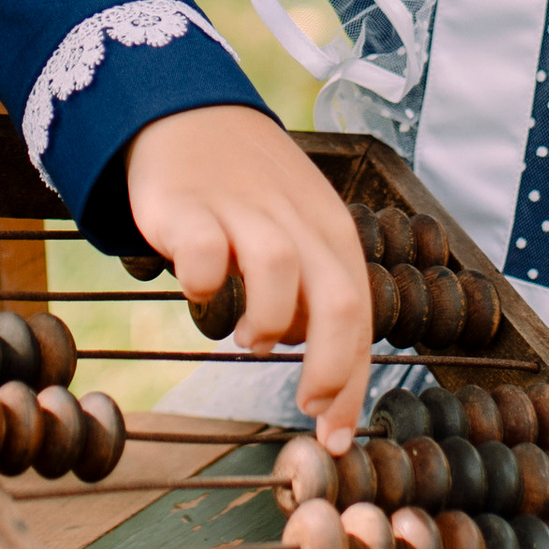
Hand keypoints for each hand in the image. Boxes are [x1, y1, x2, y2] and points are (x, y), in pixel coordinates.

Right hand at [125, 107, 373, 453]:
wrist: (187, 111)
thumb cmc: (251, 193)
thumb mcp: (301, 234)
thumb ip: (316, 299)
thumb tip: (328, 382)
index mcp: (333, 234)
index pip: (360, 318)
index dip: (352, 384)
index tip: (336, 437)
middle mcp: (298, 222)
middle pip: (338, 299)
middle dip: (330, 367)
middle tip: (308, 402)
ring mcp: (243, 210)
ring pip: (280, 270)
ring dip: (270, 321)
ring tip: (250, 338)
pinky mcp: (188, 204)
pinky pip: (204, 248)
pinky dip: (206, 279)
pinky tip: (201, 290)